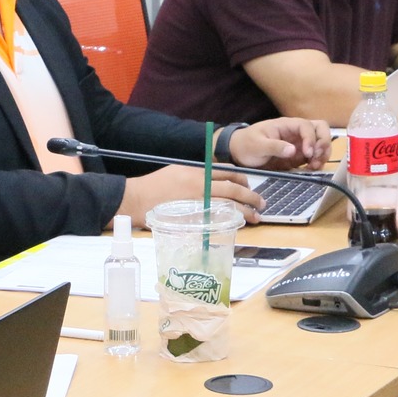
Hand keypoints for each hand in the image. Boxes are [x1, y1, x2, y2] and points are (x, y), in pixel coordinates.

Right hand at [118, 166, 263, 225]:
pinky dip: (230, 221)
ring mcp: (198, 201)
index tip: (248, 187)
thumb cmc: (153, 186)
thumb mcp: (176, 172)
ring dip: (246, 211)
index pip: (227, 173)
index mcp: (197, 171)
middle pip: (234, 189)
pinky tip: (237, 225)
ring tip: (256, 217)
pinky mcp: (193, 216)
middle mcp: (200, 185)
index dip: (242, 180)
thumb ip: (194, 176)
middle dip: (251, 196)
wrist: (136, 198)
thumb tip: (209, 181)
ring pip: (230, 205)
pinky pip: (217, 218)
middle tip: (261, 203)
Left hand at [229, 117, 332, 169]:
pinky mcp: (298, 156)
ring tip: (315, 166)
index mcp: (287, 125)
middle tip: (317, 157)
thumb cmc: (246, 144)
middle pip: (321, 130)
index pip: (307, 126)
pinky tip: (311, 170)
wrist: (239, 153)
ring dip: (322, 154)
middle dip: (324, 143)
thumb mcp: (257, 145)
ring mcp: (299, 144)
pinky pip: (314, 157)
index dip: (311, 138)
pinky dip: (317, 162)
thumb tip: (293, 150)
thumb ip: (275, 147)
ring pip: (320, 143)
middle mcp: (296, 132)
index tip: (308, 153)